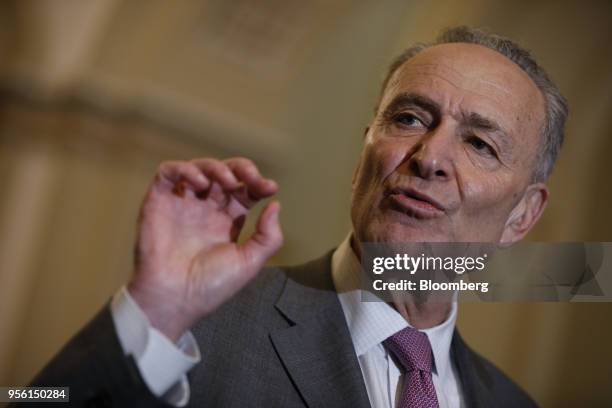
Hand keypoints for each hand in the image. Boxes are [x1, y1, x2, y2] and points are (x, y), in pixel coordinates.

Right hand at [127, 158, 282, 340]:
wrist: (175, 299)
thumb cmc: (211, 286)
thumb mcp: (249, 262)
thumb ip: (268, 236)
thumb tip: (275, 205)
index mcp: (227, 221)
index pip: (244, 191)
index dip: (257, 184)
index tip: (270, 189)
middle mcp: (205, 209)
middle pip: (224, 174)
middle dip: (242, 169)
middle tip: (252, 178)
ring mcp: (182, 204)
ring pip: (199, 168)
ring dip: (216, 167)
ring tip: (227, 182)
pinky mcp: (158, 201)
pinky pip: (168, 173)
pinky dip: (184, 169)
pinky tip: (200, 183)